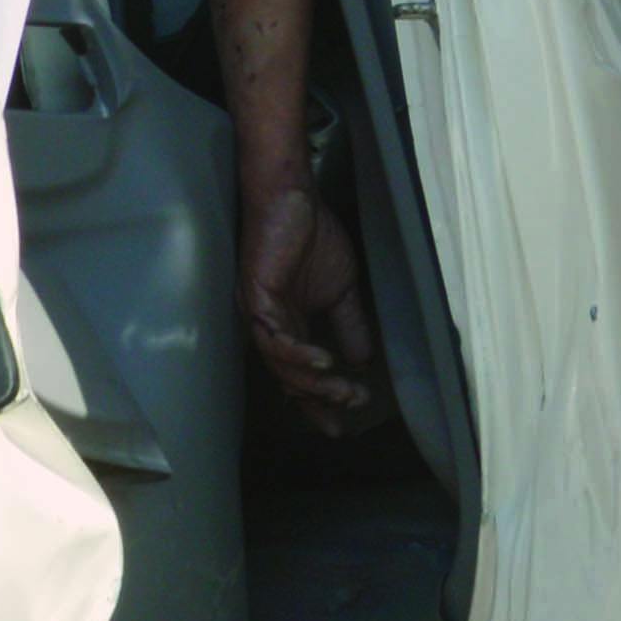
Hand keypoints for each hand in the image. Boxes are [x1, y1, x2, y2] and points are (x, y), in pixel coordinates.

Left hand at [239, 176, 377, 427]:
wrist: (293, 198)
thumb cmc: (313, 236)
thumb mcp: (342, 290)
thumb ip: (349, 325)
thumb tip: (364, 360)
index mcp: (290, 327)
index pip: (302, 375)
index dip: (321, 401)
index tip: (343, 422)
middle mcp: (271, 327)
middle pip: (289, 380)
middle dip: (318, 401)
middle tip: (346, 411)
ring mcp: (260, 316)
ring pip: (282, 366)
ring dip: (314, 383)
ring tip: (343, 390)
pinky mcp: (255, 300)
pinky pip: (274, 339)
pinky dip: (299, 355)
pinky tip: (325, 363)